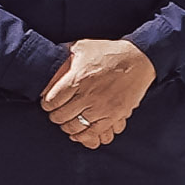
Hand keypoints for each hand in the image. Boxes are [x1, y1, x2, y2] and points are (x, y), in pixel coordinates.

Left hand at [40, 39, 155, 148]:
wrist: (138, 59)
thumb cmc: (108, 52)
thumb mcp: (81, 47)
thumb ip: (63, 59)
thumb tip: (46, 69)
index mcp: (77, 79)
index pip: (51, 101)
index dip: (46, 104)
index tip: (48, 103)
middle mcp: (88, 96)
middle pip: (61, 117)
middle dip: (55, 116)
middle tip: (57, 113)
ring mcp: (102, 108)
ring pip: (75, 128)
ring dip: (68, 127)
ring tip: (68, 122)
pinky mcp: (115, 115)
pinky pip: (95, 134)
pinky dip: (84, 137)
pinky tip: (80, 133)